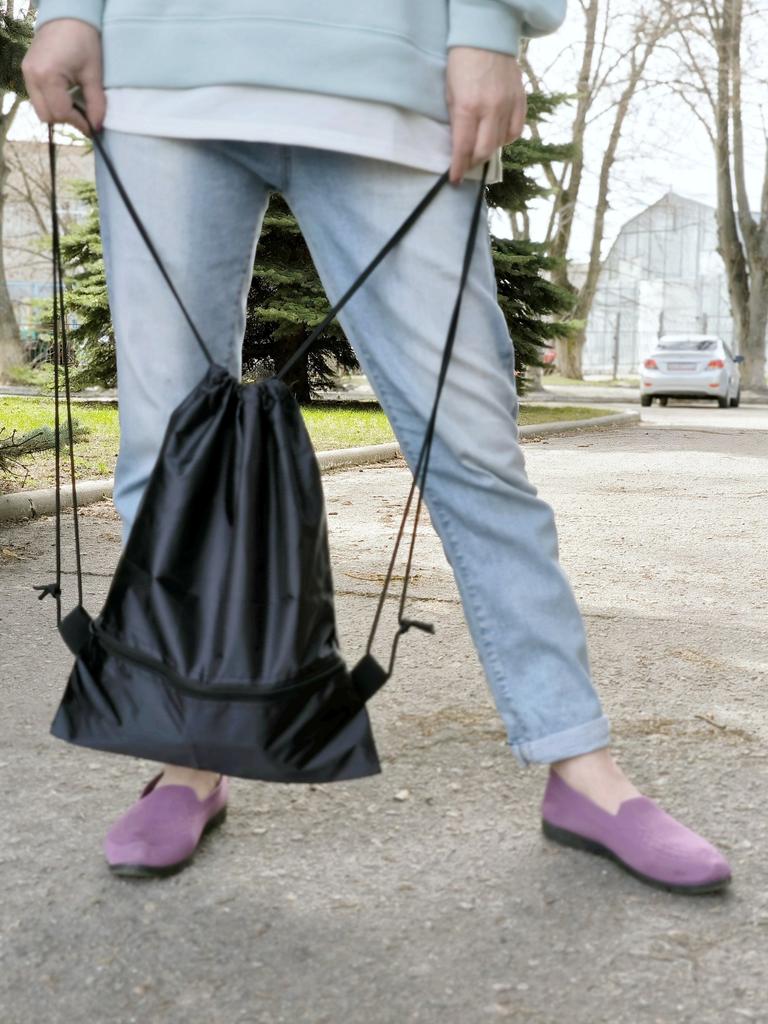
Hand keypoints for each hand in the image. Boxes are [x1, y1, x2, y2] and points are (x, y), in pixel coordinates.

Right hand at [21, 19, 104, 134]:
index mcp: (48, 76)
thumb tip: (97, 127)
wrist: (66, 16)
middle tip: (83, 115)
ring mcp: (26, 73)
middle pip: (47, 115)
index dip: (79, 123)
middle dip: (66, 119)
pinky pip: (37, 97)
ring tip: (75, 105)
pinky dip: (51, 102)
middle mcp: (32, 76)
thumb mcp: (93, 74)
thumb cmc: (83, 41)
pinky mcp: (26, 71)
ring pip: (40, 109)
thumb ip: (96, 104)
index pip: (61, 113)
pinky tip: (65, 96)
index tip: (93, 127)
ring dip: (58, 112)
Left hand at [446, 47, 526, 183]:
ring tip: (480, 149)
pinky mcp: (521, 100)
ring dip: (489, 150)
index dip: (459, 167)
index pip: (464, 148)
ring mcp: (508, 105)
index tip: (454, 179)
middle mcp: (491, 110)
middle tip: (466, 164)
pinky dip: (506, 138)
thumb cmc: (461, 64)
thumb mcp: (450, 93)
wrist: (487, 37)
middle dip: (473, 162)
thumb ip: (456, 120)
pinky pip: (516, 130)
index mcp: (468, 107)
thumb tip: (459, 145)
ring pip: (501, 143)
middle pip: (484, 150)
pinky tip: (497, 136)